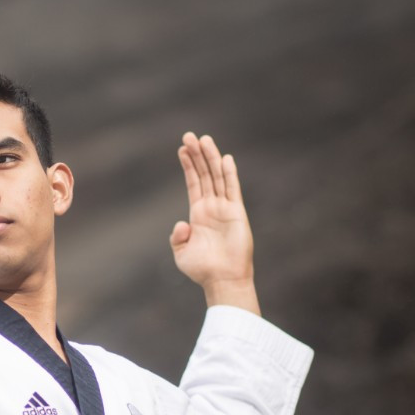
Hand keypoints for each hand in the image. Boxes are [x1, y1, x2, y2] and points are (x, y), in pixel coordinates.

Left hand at [171, 133, 257, 311]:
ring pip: (217, 177)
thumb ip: (177, 237)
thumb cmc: (202, 269)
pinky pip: (233, 189)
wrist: (222, 279)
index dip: (188, 165)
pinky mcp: (237, 213)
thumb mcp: (181, 253)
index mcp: (198, 214)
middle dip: (197, 155)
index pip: (193, 183)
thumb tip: (181, 223)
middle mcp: (212, 207)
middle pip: (204, 174)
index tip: (182, 148)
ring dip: (211, 158)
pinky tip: (225, 159)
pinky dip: (229, 174)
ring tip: (204, 139)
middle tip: (189, 135)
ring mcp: (225, 208)